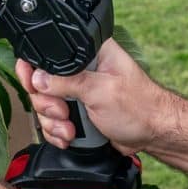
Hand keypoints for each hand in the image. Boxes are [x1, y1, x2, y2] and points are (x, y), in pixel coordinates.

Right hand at [16, 39, 173, 154]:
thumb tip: (37, 79)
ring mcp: (78, 92)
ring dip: (54, 122)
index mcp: (89, 52)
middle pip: (41, 83)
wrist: (153, 134)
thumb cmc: (140, 107)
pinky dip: (58, 132)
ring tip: (71, 129)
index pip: (48, 53)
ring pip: (45, 105)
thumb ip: (66, 82)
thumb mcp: (101, 90)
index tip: (34, 86)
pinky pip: (53, 121)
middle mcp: (81, 69)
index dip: (35, 69)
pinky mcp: (78, 112)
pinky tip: (70, 136)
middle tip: (64, 112)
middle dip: (48, 104)